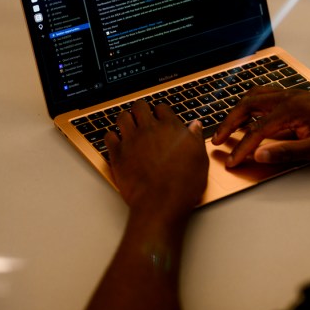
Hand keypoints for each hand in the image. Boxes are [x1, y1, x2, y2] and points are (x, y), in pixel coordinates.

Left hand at [105, 101, 208, 220]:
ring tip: (128, 126)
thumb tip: (195, 126)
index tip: (160, 118)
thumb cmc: (183, 185)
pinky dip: (112, 137)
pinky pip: (109, 136)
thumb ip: (195, 138)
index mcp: (171, 128)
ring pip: (122, 117)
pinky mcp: (117, 154)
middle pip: (140, 106)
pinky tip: (117, 142)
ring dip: (125, 119)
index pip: (162, 108)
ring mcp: (131, 140)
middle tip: (142, 117)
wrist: (161, 202)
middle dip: (141, 110)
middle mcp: (149, 129)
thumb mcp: (199, 159)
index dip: (161, 112)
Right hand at [212, 86, 309, 167]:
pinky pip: (267, 95)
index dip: (242, 148)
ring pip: (256, 96)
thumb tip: (259, 154)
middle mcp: (289, 96)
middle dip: (230, 122)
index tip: (232, 161)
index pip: (257, 130)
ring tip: (229, 126)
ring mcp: (293, 93)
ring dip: (239, 110)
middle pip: (249, 105)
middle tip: (217, 140)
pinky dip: (252, 104)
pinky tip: (251, 114)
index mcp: (291, 109)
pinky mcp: (298, 96)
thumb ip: (285, 151)